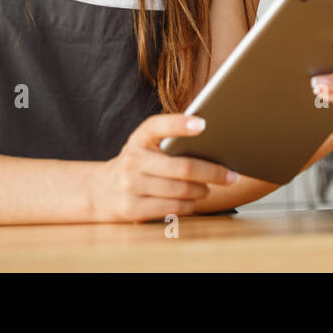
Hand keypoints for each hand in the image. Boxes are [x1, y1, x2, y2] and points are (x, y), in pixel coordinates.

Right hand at [93, 114, 238, 222]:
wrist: (101, 190)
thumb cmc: (138, 164)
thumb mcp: (147, 146)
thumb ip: (171, 142)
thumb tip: (213, 145)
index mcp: (139, 138)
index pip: (158, 126)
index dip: (180, 124)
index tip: (204, 123)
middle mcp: (132, 160)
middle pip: (182, 167)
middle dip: (213, 172)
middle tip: (230, 175)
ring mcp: (130, 186)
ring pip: (181, 190)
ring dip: (203, 190)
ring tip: (211, 187)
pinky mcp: (132, 209)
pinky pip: (172, 208)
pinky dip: (190, 205)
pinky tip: (195, 201)